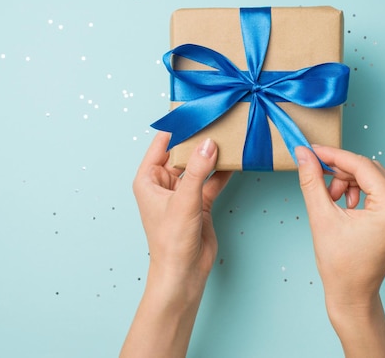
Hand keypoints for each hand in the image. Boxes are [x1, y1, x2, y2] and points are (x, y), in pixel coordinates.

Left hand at [133, 131, 230, 280]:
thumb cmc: (171, 241)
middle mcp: (164, 183)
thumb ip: (198, 170)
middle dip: (199, 139)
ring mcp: (183, 192)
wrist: (183, 273)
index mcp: (148, 179)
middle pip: (183, 152)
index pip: (162, 144)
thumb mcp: (184, 201)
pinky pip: (211, 180)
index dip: (178, 127)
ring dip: (212, 155)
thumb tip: (209, 143)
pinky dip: (222, 171)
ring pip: (199, 166)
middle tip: (217, 120)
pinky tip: (235, 159)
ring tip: (229, 135)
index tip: (196, 110)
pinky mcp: (200, 202)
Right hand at [296, 145, 384, 357]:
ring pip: (372, 178)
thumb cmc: (340, 265)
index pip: (362, 166)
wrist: (353, 294)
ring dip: (347, 182)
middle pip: (369, 170)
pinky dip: (357, 191)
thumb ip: (312, 181)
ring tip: (331, 201)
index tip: (312, 150)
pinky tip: (343, 206)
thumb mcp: (321, 217)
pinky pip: (377, 190)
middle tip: (317, 178)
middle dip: (340, 172)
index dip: (334, 156)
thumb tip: (303, 155)